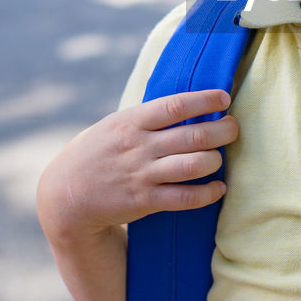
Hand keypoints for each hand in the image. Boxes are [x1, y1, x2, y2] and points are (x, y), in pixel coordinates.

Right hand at [37, 89, 237, 241]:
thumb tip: (188, 103)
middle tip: (234, 127)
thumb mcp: (115, 125)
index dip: (205, 100)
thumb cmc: (97, 153)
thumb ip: (147, 117)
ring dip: (215, 160)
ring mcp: (142, 175)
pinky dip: (207, 193)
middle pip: (192, 136)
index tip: (224, 98)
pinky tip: (218, 188)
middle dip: (222, 130)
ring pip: (192, 166)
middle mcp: (139, 147)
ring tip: (221, 156)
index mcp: (131, 122)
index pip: (176, 105)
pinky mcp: (144, 201)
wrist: (66, 195)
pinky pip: (184, 198)